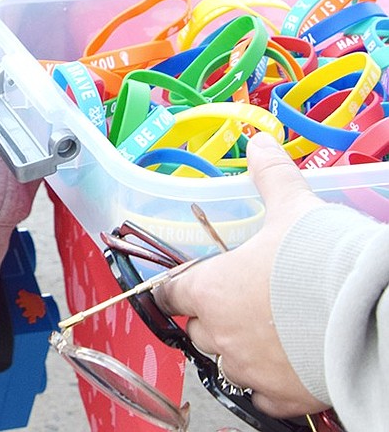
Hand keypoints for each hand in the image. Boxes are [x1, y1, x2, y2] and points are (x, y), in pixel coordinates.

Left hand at [154, 134, 330, 418]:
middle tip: (236, 305)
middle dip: (211, 319)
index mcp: (210, 290)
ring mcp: (250, 370)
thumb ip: (270, 176)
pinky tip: (283, 369)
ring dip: (236, 351)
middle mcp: (221, 334)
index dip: (175, 289)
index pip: (170, 295)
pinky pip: (261, 397)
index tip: (180, 287)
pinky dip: (267, 386)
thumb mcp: (294, 208)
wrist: (367, 314)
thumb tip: (259, 141)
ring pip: (226, 365)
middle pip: (198, 331)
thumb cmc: (320, 260)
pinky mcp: (282, 397)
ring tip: (262, 335)